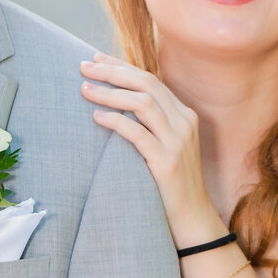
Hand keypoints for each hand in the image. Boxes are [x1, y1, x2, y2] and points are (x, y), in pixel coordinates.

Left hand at [80, 57, 225, 247]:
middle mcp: (184, 123)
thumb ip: (150, 125)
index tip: (97, 58)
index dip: (123, 67)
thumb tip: (116, 105)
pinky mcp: (168, 162)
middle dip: (113, 72)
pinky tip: (96, 117)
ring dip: (110, 93)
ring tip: (85, 90)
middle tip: (84, 67)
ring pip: (143, 103)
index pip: (151, 80)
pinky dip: (116, 122)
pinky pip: (138, 134)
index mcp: (184, 115)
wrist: (193, 218)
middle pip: (147, 84)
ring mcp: (178, 142)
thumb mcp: (165, 146)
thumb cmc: (171, 183)